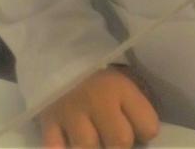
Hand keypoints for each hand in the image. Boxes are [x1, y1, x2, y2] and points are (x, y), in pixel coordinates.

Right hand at [40, 67, 158, 147]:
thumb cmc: (100, 71)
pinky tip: (71, 143)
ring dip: (93, 148)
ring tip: (95, 139)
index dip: (146, 131)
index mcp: (121, 88)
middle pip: (119, 142)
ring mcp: (70, 113)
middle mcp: (98, 101)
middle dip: (120, 144)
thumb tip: (145, 134)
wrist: (60, 56)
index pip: (148, 126)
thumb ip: (137, 102)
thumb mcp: (125, 76)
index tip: (140, 128)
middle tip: (114, 137)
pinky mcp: (47, 123)